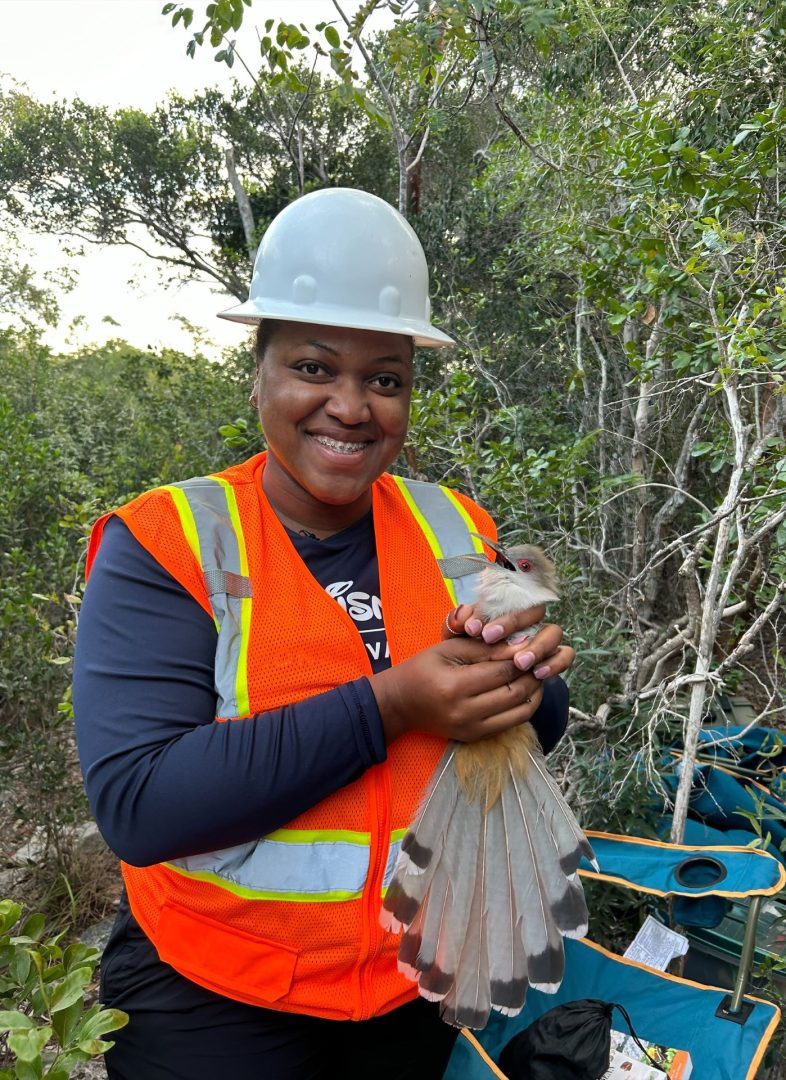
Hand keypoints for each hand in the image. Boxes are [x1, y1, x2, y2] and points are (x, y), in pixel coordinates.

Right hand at [371, 637, 543, 744]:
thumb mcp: (448, 649)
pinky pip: (510, 723)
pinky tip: (525, 691)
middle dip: (532, 673)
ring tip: (536, 674)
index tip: (531, 644)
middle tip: (539, 658)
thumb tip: (520, 646)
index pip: (503, 670)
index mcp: (455, 686)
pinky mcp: (475, 737)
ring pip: (519, 711)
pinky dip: (524, 707)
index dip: (522, 656)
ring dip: (534, 692)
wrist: (400, 704)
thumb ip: (484, 648)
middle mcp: (465, 712)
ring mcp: (472, 729)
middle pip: (515, 692)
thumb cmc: (421, 669)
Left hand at [443, 603, 574, 681]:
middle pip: (535, 610)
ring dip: (537, 646)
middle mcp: (529, 620)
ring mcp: (544, 638)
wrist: (477, 678)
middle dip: (514, 623)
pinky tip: (538, 673)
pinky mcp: (554, 658)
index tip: (472, 629)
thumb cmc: (467, 650)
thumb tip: (463, 615)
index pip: (507, 598)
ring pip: (553, 632)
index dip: (489, 612)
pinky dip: (555, 663)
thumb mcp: (456, 638)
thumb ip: (456, 624)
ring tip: (519, 663)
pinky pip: (564, 655)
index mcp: (507, 608)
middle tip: (490, 639)